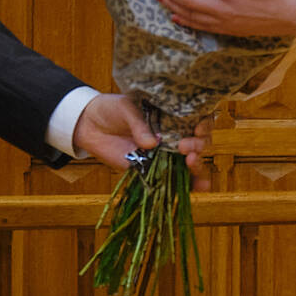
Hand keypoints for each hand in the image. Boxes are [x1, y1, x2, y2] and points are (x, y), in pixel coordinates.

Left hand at [74, 94, 212, 188]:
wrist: (91, 126)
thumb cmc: (112, 109)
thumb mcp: (126, 108)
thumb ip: (139, 124)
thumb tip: (151, 143)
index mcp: (172, 115)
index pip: (198, 119)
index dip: (204, 124)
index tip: (198, 128)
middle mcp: (173, 134)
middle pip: (198, 142)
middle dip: (198, 145)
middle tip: (185, 147)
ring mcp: (165, 153)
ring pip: (191, 161)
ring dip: (198, 166)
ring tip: (191, 163)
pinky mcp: (154, 168)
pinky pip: (175, 178)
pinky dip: (190, 184)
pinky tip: (200, 187)